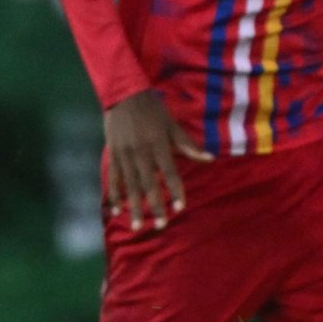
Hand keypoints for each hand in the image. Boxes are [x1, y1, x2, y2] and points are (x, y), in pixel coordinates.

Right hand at [103, 91, 210, 230]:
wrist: (123, 95)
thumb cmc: (153, 110)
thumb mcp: (172, 124)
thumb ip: (188, 145)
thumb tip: (210, 158)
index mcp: (158, 144)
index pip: (169, 172)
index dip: (176, 190)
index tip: (181, 207)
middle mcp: (141, 152)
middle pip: (149, 184)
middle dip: (155, 206)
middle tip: (161, 225)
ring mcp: (124, 154)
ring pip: (130, 186)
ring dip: (134, 207)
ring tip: (138, 226)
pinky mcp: (112, 154)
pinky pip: (113, 178)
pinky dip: (114, 195)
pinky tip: (117, 211)